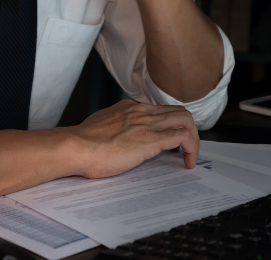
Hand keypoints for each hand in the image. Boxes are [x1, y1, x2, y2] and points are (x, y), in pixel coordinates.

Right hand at [64, 99, 199, 177]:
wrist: (76, 147)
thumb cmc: (81, 143)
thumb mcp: (100, 126)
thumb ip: (112, 127)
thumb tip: (115, 137)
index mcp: (129, 108)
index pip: (160, 110)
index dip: (170, 124)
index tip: (170, 139)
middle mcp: (142, 112)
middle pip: (179, 112)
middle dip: (188, 129)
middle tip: (184, 147)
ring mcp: (148, 124)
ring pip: (186, 121)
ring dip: (194, 139)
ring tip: (189, 156)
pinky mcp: (152, 140)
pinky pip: (183, 138)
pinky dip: (191, 149)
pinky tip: (188, 162)